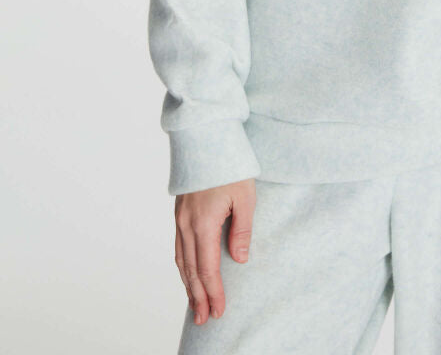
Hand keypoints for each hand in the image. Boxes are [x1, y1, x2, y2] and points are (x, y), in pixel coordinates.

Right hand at [174, 178, 255, 325]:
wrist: (206, 138)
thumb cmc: (229, 165)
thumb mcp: (245, 197)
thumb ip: (242, 230)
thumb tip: (239, 260)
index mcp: (203, 223)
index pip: (207, 268)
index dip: (213, 292)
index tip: (218, 311)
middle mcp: (186, 225)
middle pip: (190, 270)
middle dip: (198, 296)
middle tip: (204, 319)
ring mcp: (180, 218)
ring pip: (181, 260)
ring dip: (188, 284)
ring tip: (194, 305)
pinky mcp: (179, 212)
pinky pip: (178, 246)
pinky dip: (183, 266)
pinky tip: (187, 273)